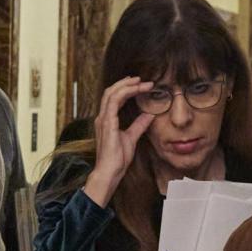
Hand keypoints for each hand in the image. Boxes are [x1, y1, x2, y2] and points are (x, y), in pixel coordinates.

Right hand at [84, 77, 156, 207]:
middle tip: (140, 79)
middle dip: (126, 83)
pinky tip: (136, 90)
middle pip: (111, 91)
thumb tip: (148, 115)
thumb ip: (138, 125)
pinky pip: (114, 101)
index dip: (126, 89)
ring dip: (127, 85)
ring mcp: (103, 119)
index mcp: (107, 120)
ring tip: (140, 82)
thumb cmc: (117, 158)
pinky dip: (125, 93)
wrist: (110, 171)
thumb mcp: (132, 137)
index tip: (140, 85)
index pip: (114, 98)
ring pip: (112, 93)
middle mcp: (103, 117)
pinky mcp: (107, 123)